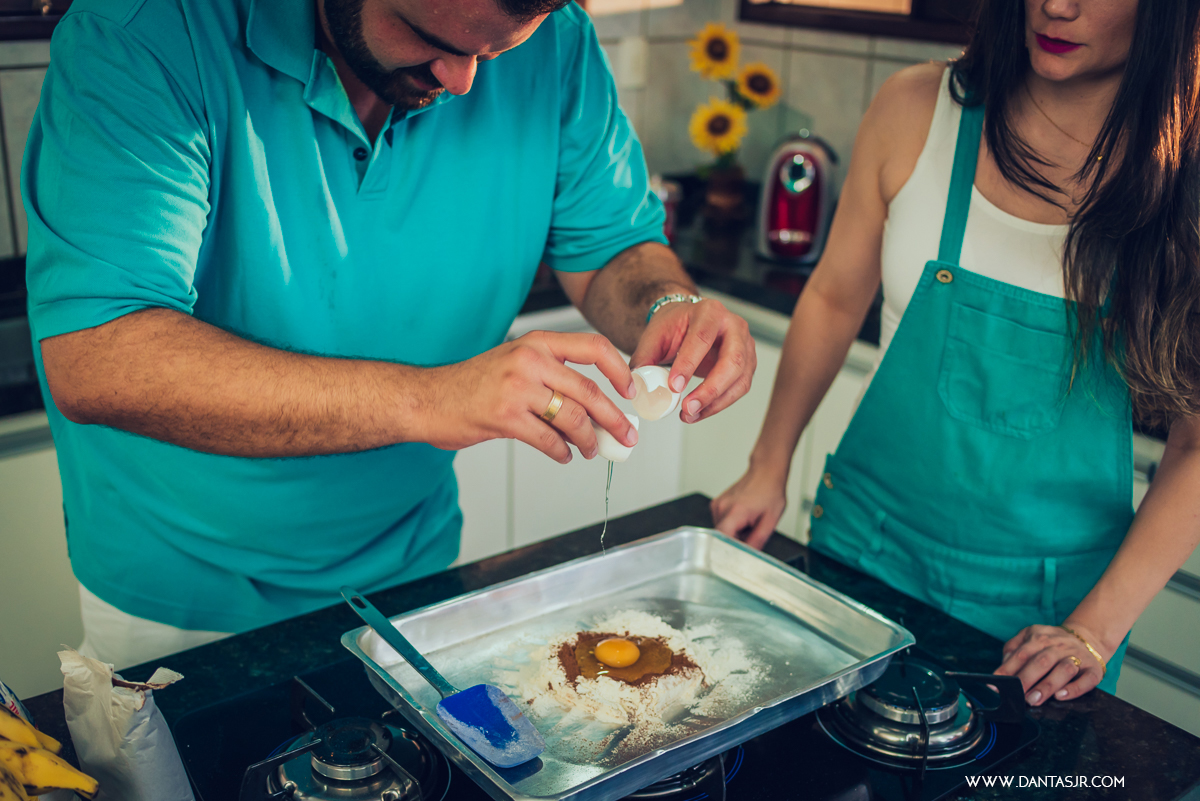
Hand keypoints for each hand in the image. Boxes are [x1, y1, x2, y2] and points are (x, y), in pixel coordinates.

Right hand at [426, 331, 636, 462]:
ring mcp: (516, 388)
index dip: (619, 370)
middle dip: (614, 419)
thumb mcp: (514, 363)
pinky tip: (564, 455)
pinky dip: (562, 452)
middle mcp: (529, 360)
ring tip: (592, 449)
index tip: (630, 390)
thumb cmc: (471, 385)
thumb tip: (594, 406)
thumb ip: (551, 377)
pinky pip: (548, 440)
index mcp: (536, 343)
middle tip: (626, 435)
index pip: (593, 347)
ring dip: (589, 440)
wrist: (427, 399)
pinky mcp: (505, 417)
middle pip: (589, 391)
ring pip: (572, 418)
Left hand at [629, 298, 754, 423]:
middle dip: (710, 390)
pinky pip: (739, 389)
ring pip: (739, 379)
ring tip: (689, 415)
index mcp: (710, 312)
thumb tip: (637, 387)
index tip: (674, 386)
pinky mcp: (747, 364)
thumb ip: (645, 359)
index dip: (688, 364)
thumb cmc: (674, 326)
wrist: (688, 323)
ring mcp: (745, 345)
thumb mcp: (655, 336)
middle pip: (731, 361)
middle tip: (687, 408)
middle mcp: (734, 326)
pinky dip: (719, 405)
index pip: (702, 338)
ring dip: (715, 403)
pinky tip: (699, 412)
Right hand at [711, 466, 786, 549]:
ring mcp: (717, 505)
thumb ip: (758, 541)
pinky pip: (721, 524)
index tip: (738, 555)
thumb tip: (748, 555)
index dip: (728, 551)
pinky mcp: (716, 505)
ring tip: (748, 523)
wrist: (765, 474)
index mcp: (735, 511)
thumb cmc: (770, 492)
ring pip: (721, 532)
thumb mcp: (770, 521)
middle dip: (736, 542)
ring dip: (734, 534)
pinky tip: (743, 519)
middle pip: (721, 538)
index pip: (721, 539)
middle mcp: (722, 507)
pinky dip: (732, 527)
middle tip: (751, 533)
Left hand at [994, 622, 1109, 705]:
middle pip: (1041, 661)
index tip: (996, 683)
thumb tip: (1002, 665)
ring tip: (1033, 700)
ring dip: (1047, 685)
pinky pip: (1087, 680)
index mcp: (1040, 637)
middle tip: (1016, 695)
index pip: (1021, 653)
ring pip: (1064, 669)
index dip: (1008, 669)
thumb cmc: (1052, 643)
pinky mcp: (1094, 669)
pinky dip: (1074, 689)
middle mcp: (1059, 645)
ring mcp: (1078, 657)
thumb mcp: (1031, 636)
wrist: (1087, 637)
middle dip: (1027, 679)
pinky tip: (1061, 696)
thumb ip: (1014, 648)